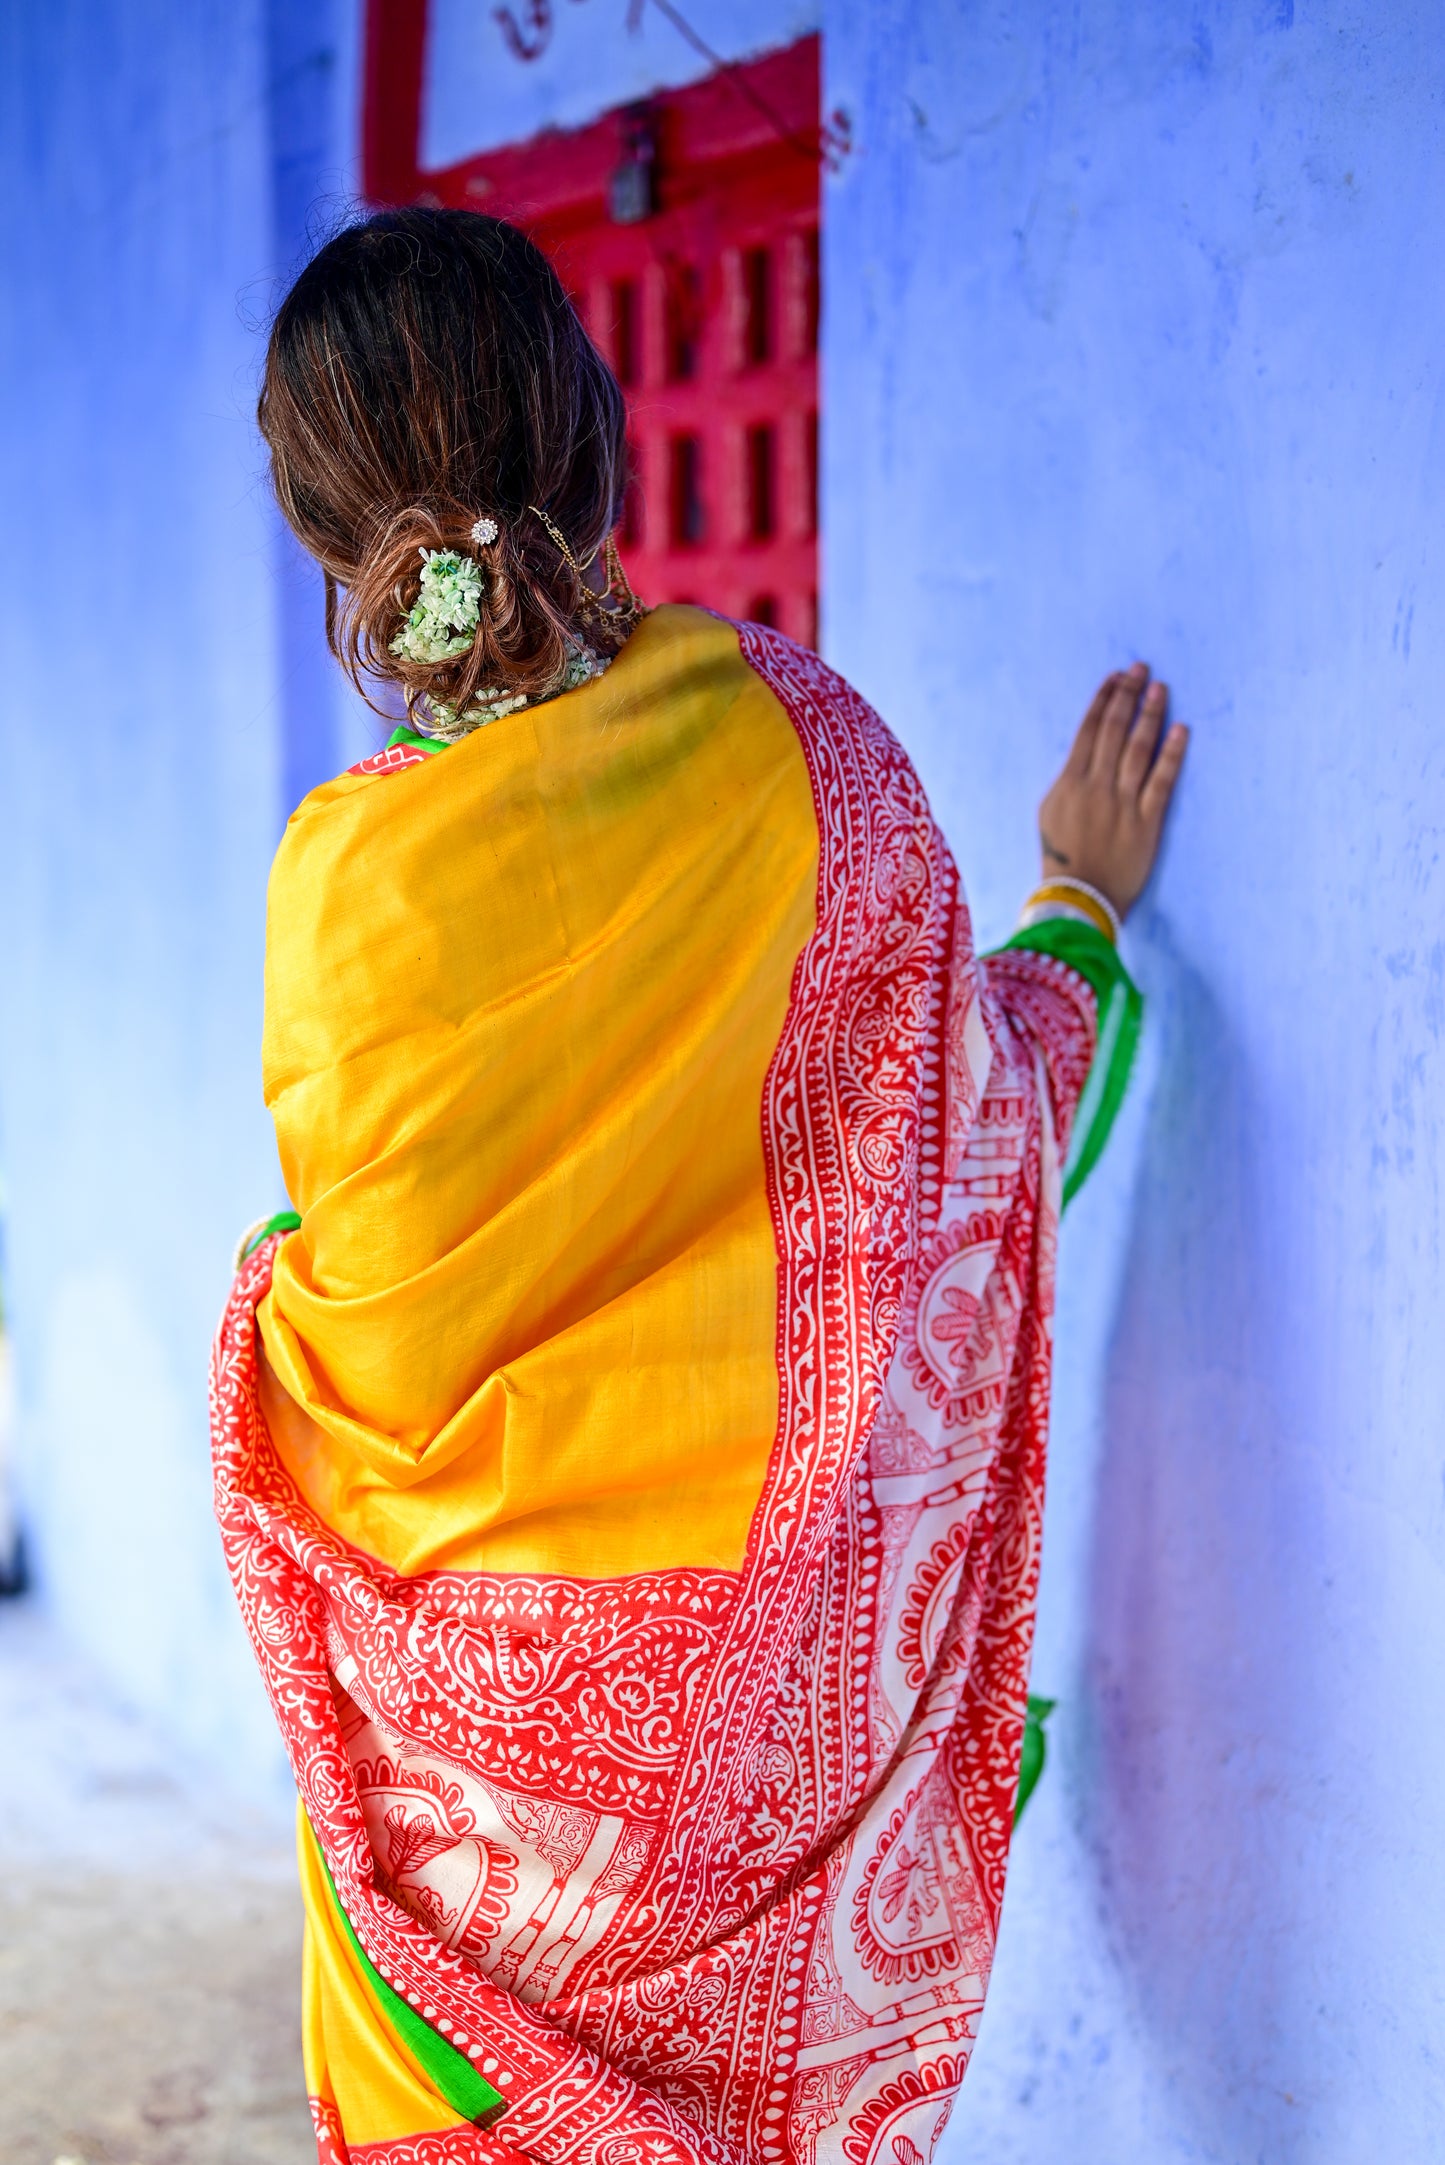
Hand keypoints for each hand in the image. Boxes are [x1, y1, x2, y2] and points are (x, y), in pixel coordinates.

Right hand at [1037, 663, 1187, 918]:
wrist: (1079, 899)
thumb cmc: (1061, 859)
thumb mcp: (1050, 813)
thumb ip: (1068, 782)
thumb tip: (1085, 758)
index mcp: (1069, 783)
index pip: (1088, 730)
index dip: (1103, 700)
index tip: (1116, 676)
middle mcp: (1096, 787)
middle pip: (1113, 730)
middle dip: (1128, 695)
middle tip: (1141, 668)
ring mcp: (1123, 803)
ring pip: (1138, 748)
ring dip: (1150, 714)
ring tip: (1160, 688)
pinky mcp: (1147, 822)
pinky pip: (1162, 781)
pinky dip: (1172, 754)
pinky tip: (1181, 729)